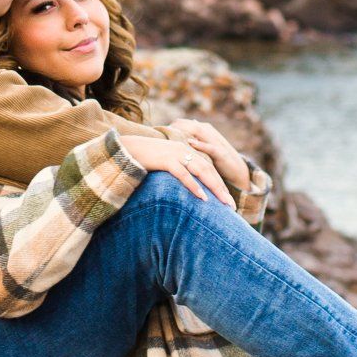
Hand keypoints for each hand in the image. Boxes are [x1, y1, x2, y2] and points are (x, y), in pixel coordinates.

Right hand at [120, 127, 236, 207]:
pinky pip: (184, 175)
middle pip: (209, 171)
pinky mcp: (166, 160)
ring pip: (201, 172)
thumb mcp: (163, 164)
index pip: (208, 168)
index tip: (228, 201)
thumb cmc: (142, 159)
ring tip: (224, 203)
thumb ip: (175, 172)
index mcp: (185, 150)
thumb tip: (185, 187)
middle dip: (222, 189)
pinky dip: (194, 186)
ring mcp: (175, 154)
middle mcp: (184, 150)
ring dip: (214, 189)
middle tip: (231, 206)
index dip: (219, 184)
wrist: (125, 149)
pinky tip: (203, 198)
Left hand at [163, 117, 252, 197]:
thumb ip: (187, 144)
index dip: (170, 126)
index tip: (156, 131)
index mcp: (202, 129)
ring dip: (185, 131)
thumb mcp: (199, 151)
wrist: (236, 172)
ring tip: (171, 133)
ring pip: (198, 131)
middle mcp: (208, 131)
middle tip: (160, 130)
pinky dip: (200, 144)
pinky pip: (210, 146)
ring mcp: (215, 140)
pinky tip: (190, 143)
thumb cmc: (215, 162)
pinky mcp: (221, 152)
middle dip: (174, 127)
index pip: (182, 123)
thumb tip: (172, 138)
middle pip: (188, 124)